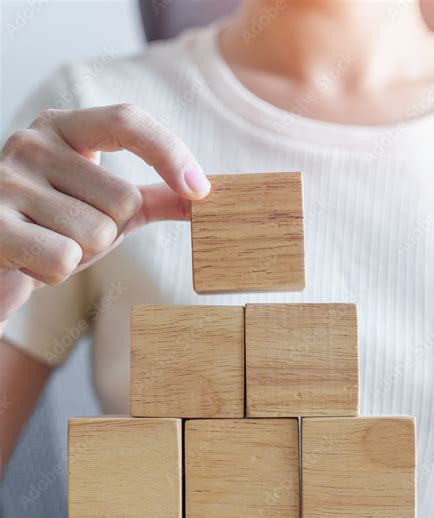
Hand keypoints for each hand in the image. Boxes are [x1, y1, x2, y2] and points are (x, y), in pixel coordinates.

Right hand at [0, 103, 210, 325]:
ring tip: (50, 244)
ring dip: (83, 255)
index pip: (126, 120)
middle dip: (109, 233)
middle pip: (122, 200)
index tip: (200, 190)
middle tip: (71, 232)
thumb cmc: (53, 228)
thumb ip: (152, 198)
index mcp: (62, 128)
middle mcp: (31, 144)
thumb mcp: (105, 207)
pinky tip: (33, 261)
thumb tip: (206, 197)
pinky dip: (57, 273)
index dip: (169, 152)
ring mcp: (7, 182)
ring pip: (96, 235)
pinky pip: (64, 259)